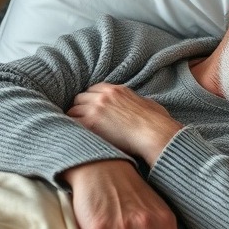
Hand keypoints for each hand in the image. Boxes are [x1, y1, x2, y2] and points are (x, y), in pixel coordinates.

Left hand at [67, 83, 182, 163]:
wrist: (154, 133)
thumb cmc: (157, 123)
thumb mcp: (149, 104)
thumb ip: (138, 101)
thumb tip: (142, 104)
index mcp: (117, 90)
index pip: (93, 90)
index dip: (90, 101)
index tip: (89, 110)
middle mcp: (104, 96)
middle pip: (79, 99)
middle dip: (80, 110)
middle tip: (81, 123)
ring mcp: (96, 108)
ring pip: (72, 111)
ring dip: (74, 121)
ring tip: (75, 133)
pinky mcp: (91, 122)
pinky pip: (70, 123)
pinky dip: (71, 130)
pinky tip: (73, 138)